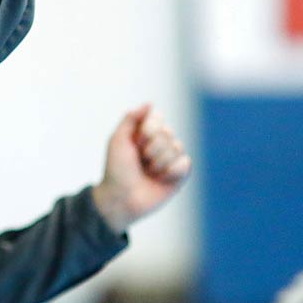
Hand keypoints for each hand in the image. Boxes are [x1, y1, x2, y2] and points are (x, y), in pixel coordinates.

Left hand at [91, 104, 190, 234]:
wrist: (121, 198)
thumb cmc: (116, 170)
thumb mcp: (118, 140)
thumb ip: (130, 118)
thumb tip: (150, 104)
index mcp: (145, 134)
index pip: (158, 119)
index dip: (147, 131)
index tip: (135, 143)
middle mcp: (160, 144)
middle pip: (168, 133)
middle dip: (151, 149)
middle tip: (140, 162)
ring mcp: (170, 159)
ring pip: (177, 147)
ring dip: (158, 162)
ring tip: (149, 172)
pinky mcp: (180, 175)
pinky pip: (185, 163)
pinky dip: (171, 171)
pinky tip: (161, 179)